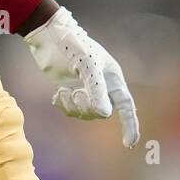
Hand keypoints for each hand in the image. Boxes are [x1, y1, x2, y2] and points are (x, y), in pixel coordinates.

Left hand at [23, 7, 139, 147]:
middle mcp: (102, 85)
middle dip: (87, 108)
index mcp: (112, 78)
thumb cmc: (73, 45)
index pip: (126, 106)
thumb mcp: (87, 66)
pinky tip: (56, 95)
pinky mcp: (70, 88)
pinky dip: (63, 105)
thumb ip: (97, 90)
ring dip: (72, 107)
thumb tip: (105, 115)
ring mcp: (85, 88)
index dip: (130, 125)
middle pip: (101, 112)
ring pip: (84, 112)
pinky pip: (70, 109)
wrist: (49, 36)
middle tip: (74, 93)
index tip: (129, 143)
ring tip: (62, 93)